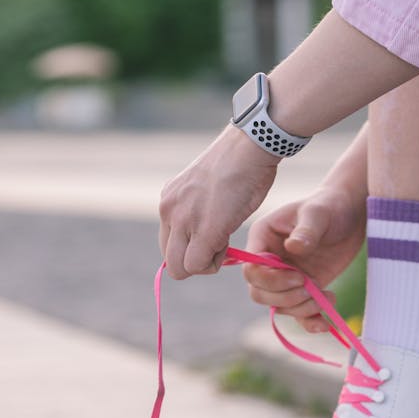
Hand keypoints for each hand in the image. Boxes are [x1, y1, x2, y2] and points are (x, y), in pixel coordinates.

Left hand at [159, 124, 278, 278]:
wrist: (250, 149)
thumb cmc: (238, 165)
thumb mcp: (205, 191)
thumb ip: (196, 213)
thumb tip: (204, 239)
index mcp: (168, 200)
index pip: (168, 244)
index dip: (191, 250)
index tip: (211, 236)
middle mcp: (168, 211)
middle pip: (170, 262)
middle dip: (195, 262)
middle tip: (217, 243)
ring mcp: (183, 220)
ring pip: (181, 269)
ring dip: (205, 263)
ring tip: (224, 239)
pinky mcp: (203, 231)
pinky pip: (198, 265)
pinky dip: (215, 262)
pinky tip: (228, 238)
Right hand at [244, 186, 365, 331]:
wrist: (350, 216)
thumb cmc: (329, 207)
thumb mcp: (318, 213)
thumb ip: (306, 231)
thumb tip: (294, 247)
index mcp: (262, 239)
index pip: (252, 271)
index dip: (272, 281)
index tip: (299, 277)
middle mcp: (268, 262)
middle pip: (260, 294)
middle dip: (286, 298)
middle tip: (311, 288)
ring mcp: (284, 279)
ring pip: (279, 307)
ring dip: (302, 309)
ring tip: (326, 297)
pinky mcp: (302, 290)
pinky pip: (298, 314)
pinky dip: (310, 322)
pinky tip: (325, 323)